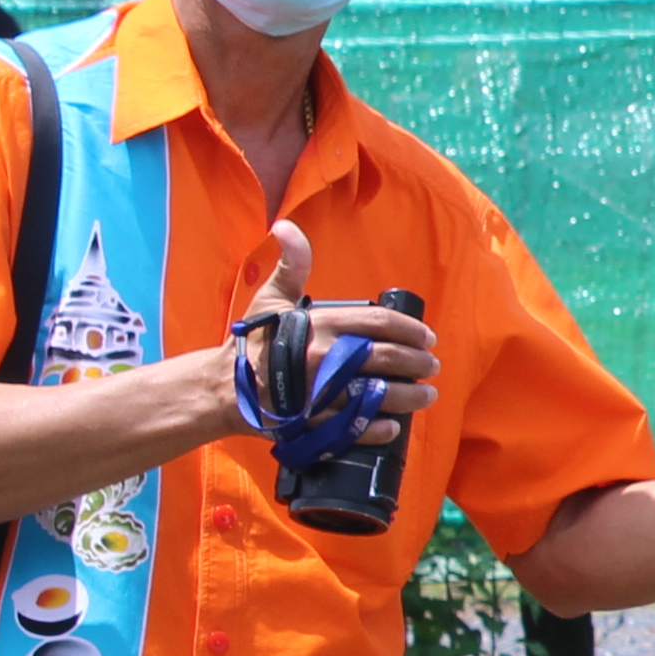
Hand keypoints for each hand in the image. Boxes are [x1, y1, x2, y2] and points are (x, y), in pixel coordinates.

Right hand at [223, 218, 439, 434]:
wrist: (222, 387)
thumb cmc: (254, 341)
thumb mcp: (271, 298)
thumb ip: (291, 264)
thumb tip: (286, 227)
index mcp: (321, 325)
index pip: (381, 324)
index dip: (411, 330)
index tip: (428, 337)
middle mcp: (325, 358)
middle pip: (390, 359)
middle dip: (419, 363)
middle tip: (432, 365)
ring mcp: (321, 393)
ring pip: (381, 395)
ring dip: (411, 396)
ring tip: (427, 394)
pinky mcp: (314, 422)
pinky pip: (356, 428)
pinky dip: (380, 428)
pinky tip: (395, 425)